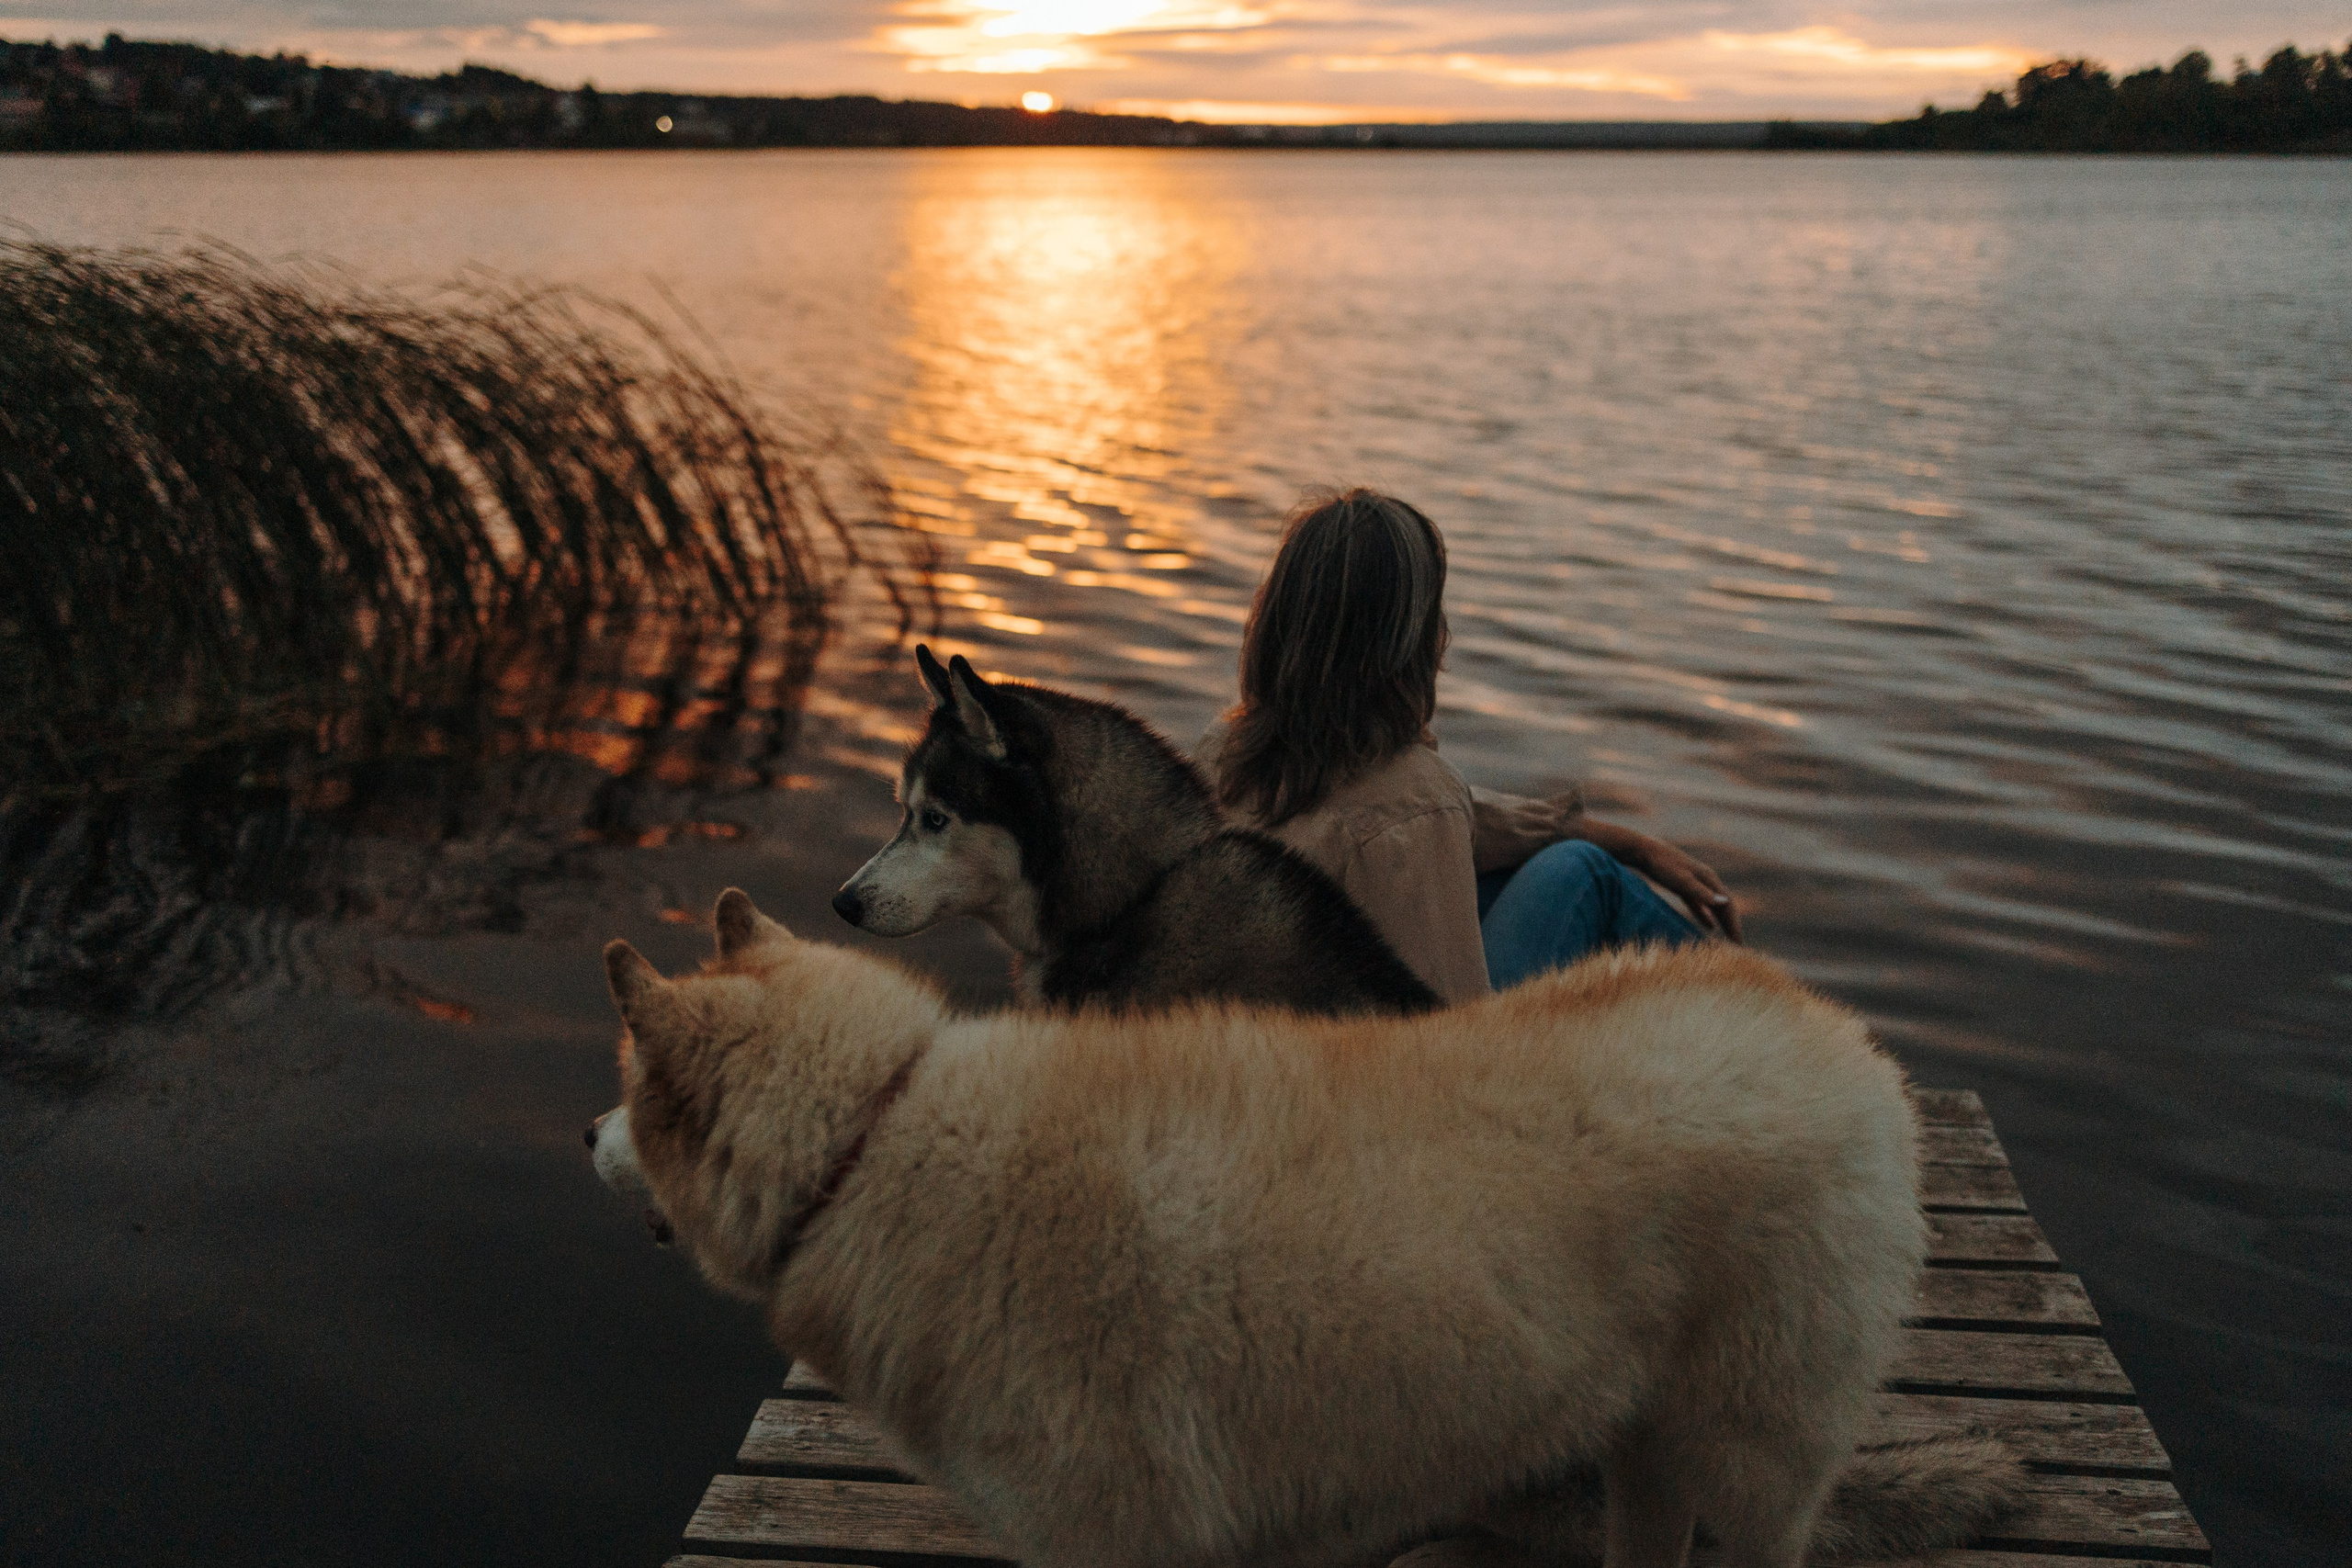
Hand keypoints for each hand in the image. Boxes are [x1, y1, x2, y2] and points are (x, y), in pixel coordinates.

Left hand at [1577, 820, 1742, 941]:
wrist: (1644, 851)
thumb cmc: (1663, 866)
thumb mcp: (1682, 881)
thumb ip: (1702, 893)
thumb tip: (1725, 902)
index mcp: (1709, 879)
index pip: (1728, 905)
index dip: (1734, 924)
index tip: (1738, 943)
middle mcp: (1706, 880)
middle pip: (1724, 906)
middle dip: (1732, 925)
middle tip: (1738, 946)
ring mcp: (1696, 883)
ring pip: (1714, 906)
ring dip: (1722, 922)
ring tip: (1728, 940)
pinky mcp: (1684, 887)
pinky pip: (1700, 905)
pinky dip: (1706, 917)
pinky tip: (1709, 928)